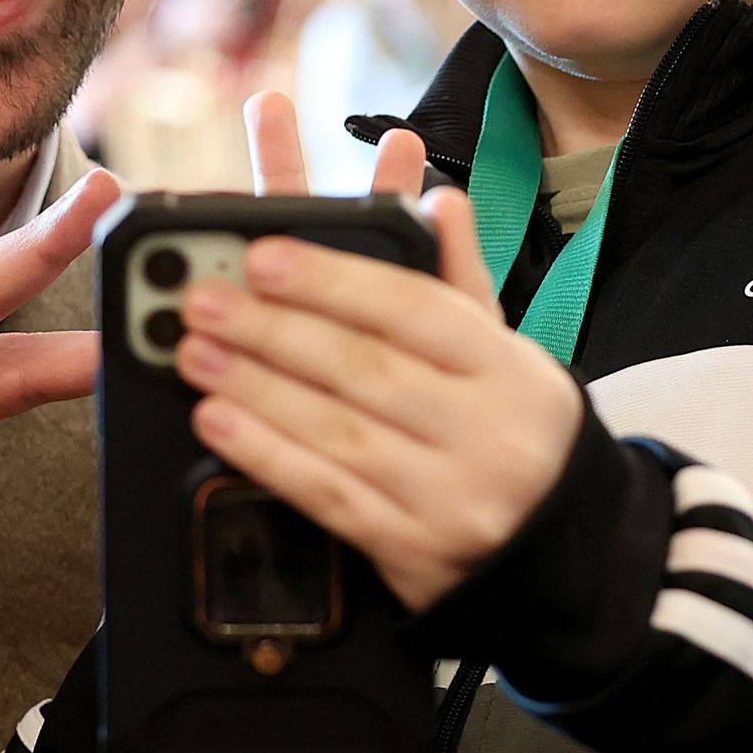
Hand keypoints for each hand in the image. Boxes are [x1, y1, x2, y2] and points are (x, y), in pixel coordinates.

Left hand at [169, 91, 579, 612]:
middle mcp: (488, 432)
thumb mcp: (502, 351)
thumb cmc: (511, 427)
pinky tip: (218, 421)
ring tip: (195, 352)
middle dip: (272, 330)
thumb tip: (437, 201)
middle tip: (202, 300)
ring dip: (254, 388)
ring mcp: (451, 496)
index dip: (334, 280)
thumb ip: (458, 278)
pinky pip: (328, 496)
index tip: (264, 256)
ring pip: (338, 432)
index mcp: (509, 368)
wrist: (557, 545)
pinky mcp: (413, 550)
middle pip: (365, 369)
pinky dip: (266, 454)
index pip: (416, 310)